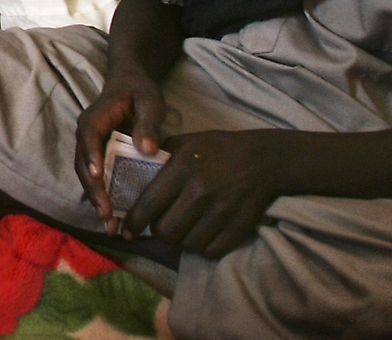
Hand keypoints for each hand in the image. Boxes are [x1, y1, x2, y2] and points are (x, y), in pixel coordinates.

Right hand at [74, 67, 167, 226]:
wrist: (130, 84)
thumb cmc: (139, 91)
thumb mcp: (149, 100)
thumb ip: (148, 123)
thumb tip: (147, 149)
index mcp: (96, 117)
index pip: (89, 137)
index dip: (92, 156)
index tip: (100, 177)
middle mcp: (86, 134)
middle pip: (83, 163)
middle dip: (93, 189)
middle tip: (107, 213)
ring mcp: (90, 147)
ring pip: (87, 175)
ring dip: (96, 198)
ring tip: (110, 223)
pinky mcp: (98, 157)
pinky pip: (96, 179)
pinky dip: (102, 197)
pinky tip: (114, 218)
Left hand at [123, 129, 287, 257]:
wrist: (265, 160)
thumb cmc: (220, 148)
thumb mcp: (187, 142)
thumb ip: (161, 157)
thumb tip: (134, 172)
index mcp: (184, 168)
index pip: (150, 203)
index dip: (134, 221)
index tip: (126, 230)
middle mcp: (200, 192)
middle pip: (166, 230)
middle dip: (157, 231)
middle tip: (159, 226)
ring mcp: (221, 212)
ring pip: (187, 243)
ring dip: (179, 241)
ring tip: (180, 230)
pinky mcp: (239, 227)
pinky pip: (211, 251)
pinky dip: (201, 248)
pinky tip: (200, 237)